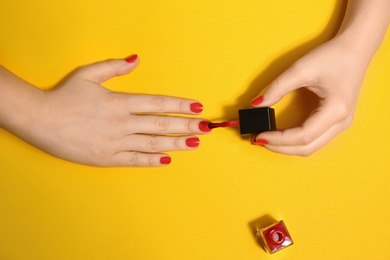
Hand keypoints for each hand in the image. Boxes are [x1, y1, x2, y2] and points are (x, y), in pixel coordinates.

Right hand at [16, 56, 209, 166]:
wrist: (39, 120)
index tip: (197, 108)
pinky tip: (168, 158)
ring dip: (176, 143)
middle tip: (205, 128)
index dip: (180, 106)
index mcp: (119, 102)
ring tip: (194, 143)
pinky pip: (135, 160)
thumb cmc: (64, 96)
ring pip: (152, 144)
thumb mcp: (88, 75)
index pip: (157, 104)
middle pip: (160, 124)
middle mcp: (121, 123)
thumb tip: (136, 59)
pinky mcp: (107, 158)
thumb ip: (114, 67)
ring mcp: (115, 142)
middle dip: (186, 126)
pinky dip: (152, 159)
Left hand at [250, 37, 368, 155]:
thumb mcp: (301, 69)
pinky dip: (295, 141)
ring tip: (266, 139)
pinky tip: (280, 135)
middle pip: (307, 148)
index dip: (278, 139)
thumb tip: (256, 104)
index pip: (303, 136)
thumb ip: (277, 88)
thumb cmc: (333, 56)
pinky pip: (314, 139)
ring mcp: (340, 124)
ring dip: (287, 146)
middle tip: (258, 140)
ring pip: (310, 147)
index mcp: (336, 110)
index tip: (259, 136)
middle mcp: (341, 122)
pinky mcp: (336, 122)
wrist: (355, 49)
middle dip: (280, 147)